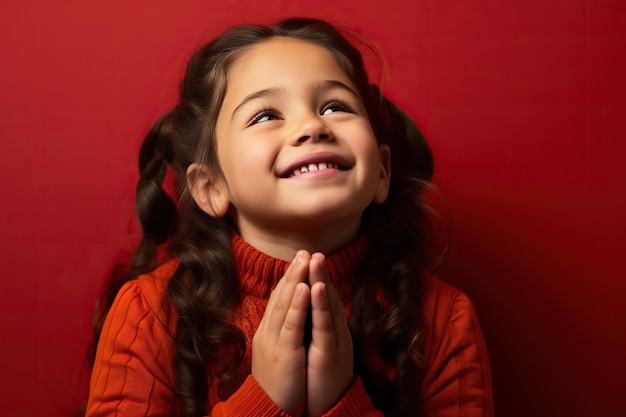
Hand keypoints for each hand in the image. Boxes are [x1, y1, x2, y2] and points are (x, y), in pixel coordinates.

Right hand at [252, 251, 310, 416]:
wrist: (266, 412)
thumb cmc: (276, 387)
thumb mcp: (276, 356)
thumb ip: (280, 336)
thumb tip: (287, 321)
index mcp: (267, 333)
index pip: (277, 300)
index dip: (288, 279)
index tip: (298, 261)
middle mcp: (267, 333)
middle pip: (279, 296)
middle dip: (292, 272)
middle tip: (303, 250)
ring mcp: (273, 341)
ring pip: (284, 304)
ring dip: (295, 279)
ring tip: (304, 259)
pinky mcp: (284, 352)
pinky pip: (291, 323)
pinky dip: (298, 304)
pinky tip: (306, 287)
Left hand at [306, 253, 353, 416]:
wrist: (328, 406)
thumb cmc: (319, 377)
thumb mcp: (315, 348)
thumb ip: (314, 327)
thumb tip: (307, 311)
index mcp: (326, 328)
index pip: (319, 297)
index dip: (314, 277)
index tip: (306, 257)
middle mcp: (333, 330)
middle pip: (324, 294)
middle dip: (319, 271)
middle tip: (313, 249)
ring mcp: (334, 339)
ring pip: (327, 304)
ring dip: (321, 279)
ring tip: (317, 258)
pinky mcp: (331, 351)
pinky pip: (325, 323)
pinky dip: (321, 304)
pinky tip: (316, 288)